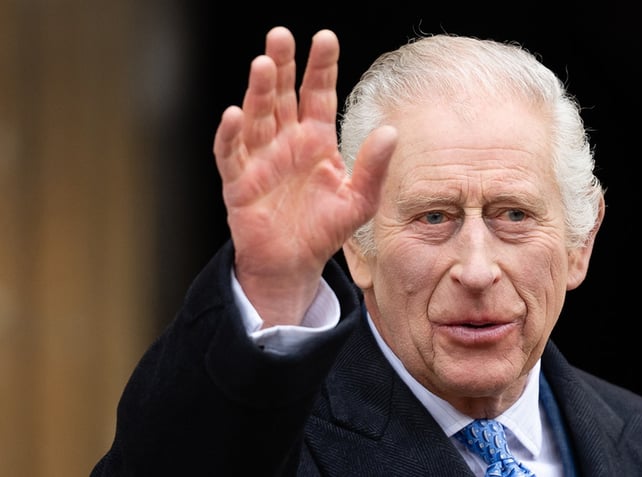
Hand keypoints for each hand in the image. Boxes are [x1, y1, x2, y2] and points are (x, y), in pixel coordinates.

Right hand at [212, 27, 396, 325]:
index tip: (325, 38)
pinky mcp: (239, 182)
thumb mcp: (360, 200)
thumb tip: (391, 132)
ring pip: (256, 116)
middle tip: (281, 35)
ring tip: (263, 64)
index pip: (318, 93)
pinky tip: (234, 114)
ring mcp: (260, 158)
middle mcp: (286, 140)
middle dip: (282, 65)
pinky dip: (230, 135)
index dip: (321, 66)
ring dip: (258, 91)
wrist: (294, 263)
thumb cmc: (325, 229)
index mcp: (316, 139)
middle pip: (282, 95)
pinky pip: (231, 154)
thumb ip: (374, 167)